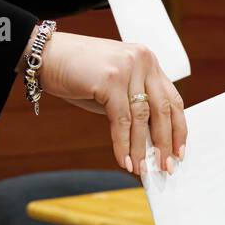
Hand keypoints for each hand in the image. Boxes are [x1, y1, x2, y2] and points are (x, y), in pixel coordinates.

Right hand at [36, 31, 185, 176]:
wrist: (45, 56)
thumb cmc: (79, 75)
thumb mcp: (115, 89)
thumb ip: (134, 108)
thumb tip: (151, 144)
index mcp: (149, 61)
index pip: (172, 99)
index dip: (178, 128)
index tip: (178, 151)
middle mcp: (143, 61)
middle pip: (162, 110)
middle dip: (164, 143)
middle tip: (165, 167)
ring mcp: (128, 68)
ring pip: (142, 118)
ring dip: (141, 149)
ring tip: (141, 169)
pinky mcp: (111, 80)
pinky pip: (121, 120)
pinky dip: (123, 144)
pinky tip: (124, 161)